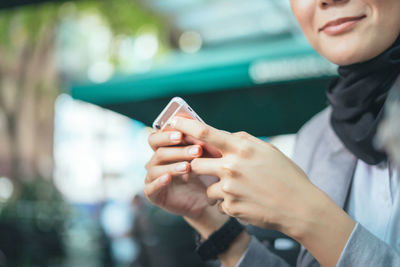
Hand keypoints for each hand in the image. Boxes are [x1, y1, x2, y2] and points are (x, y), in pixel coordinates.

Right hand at [144, 130, 209, 218]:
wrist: (205, 200)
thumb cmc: (203, 175)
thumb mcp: (204, 159)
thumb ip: (199, 144)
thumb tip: (202, 128)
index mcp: (163, 150)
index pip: (156, 138)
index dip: (166, 135)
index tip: (182, 135)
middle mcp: (155, 163)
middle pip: (159, 152)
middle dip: (178, 151)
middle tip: (197, 151)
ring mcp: (152, 178)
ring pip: (156, 169)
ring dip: (172, 166)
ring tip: (188, 167)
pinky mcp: (152, 194)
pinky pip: (150, 188)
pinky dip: (159, 182)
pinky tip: (168, 178)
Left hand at [170, 117, 355, 266]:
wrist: (300, 208)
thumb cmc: (287, 176)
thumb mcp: (267, 150)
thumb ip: (243, 142)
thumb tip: (226, 136)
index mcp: (242, 147)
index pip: (205, 133)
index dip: (186, 126)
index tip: (173, 122)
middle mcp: (232, 166)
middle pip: (196, 163)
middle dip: (198, 167)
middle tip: (211, 171)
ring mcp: (230, 188)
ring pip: (207, 188)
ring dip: (216, 190)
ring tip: (238, 191)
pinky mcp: (231, 207)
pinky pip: (219, 204)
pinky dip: (228, 204)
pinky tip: (246, 203)